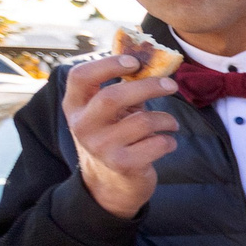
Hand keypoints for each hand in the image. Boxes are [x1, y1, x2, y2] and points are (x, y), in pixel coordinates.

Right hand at [64, 51, 181, 217]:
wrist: (111, 184)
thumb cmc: (115, 137)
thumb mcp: (109, 113)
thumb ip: (123, 88)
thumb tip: (152, 61)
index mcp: (75, 106)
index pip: (80, 77)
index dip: (107, 64)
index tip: (134, 62)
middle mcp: (83, 126)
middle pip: (113, 96)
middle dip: (148, 87)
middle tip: (171, 85)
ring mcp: (101, 147)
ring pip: (142, 121)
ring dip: (165, 119)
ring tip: (170, 123)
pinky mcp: (123, 164)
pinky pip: (157, 143)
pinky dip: (169, 140)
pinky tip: (166, 142)